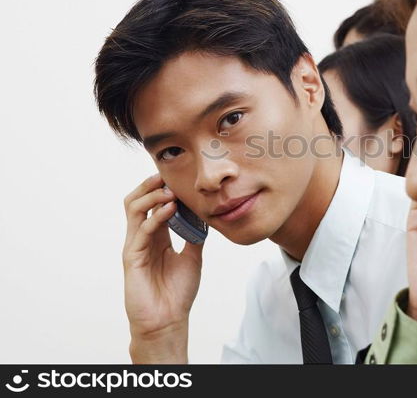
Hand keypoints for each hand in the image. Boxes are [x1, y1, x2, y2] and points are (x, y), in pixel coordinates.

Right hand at [122, 174, 203, 361]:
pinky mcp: (131, 258)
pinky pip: (140, 230)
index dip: (162, 188)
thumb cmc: (177, 292)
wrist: (168, 320)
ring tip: (169, 190)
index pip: (152, 203)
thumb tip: (205, 216)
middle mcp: (142, 237)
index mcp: (155, 236)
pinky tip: (170, 209)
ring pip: (133, 209)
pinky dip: (155, 216)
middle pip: (137, 200)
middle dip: (150, 185)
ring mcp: (135, 246)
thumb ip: (195, 236)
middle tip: (167, 175)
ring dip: (151, 196)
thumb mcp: (193, 257)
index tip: (179, 177)